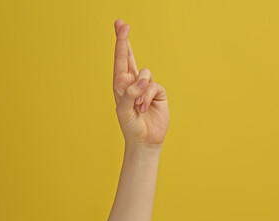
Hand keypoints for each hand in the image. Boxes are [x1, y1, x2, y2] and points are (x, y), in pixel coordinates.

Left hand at [113, 19, 169, 148]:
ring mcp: (145, 86)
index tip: (121, 25)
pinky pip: (154, 85)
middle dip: (125, 40)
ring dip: (141, 91)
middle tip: (121, 23)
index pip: (120, 60)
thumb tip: (143, 80)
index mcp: (120, 84)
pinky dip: (149, 97)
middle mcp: (132, 82)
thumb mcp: (123, 111)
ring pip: (145, 73)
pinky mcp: (158, 91)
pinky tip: (145, 108)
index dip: (121, 42)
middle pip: (130, 56)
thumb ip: (130, 94)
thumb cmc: (130, 126)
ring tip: (138, 107)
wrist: (145, 139)